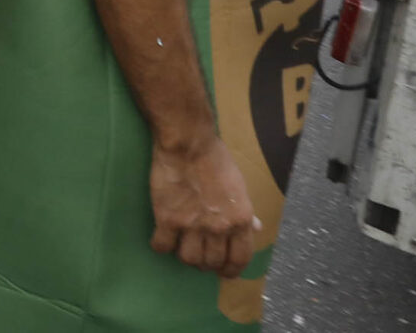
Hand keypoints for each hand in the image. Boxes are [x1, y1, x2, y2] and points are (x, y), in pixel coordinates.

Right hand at [148, 135, 259, 276]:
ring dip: (186, 256)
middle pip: (212, 262)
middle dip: (206, 264)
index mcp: (239, 221)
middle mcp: (218, 228)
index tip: (224, 272)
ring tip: (181, 247)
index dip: (231, 270)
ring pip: (188, 259)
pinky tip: (161, 238)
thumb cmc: (216, 159)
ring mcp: (192, 225)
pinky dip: (161, 245)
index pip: (240, 259)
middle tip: (200, 256)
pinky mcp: (167, 219)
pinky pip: (162, 246)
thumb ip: (245, 211)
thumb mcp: (239, 186)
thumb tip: (255, 227)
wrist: (188, 143)